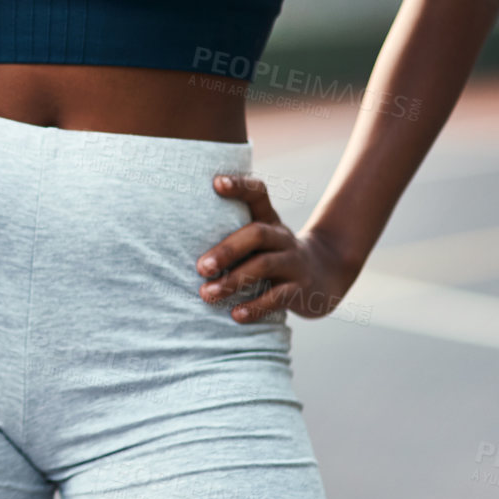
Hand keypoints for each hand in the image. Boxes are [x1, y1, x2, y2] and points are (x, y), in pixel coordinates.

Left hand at [195, 174, 356, 322]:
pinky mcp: (300, 289)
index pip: (257, 193)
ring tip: (206, 294)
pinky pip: (278, 296)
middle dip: (226, 250)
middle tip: (200, 268)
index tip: (216, 183)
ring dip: (233, 280)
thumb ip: (228, 232)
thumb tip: (175, 239)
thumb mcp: (257, 238)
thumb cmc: (270, 254)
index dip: (240, 186)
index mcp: (267, 219)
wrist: (323, 276)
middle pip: (257, 234)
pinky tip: (235, 315)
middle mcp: (281, 236)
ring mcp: (293, 262)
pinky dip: (255, 307)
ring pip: (264, 265)